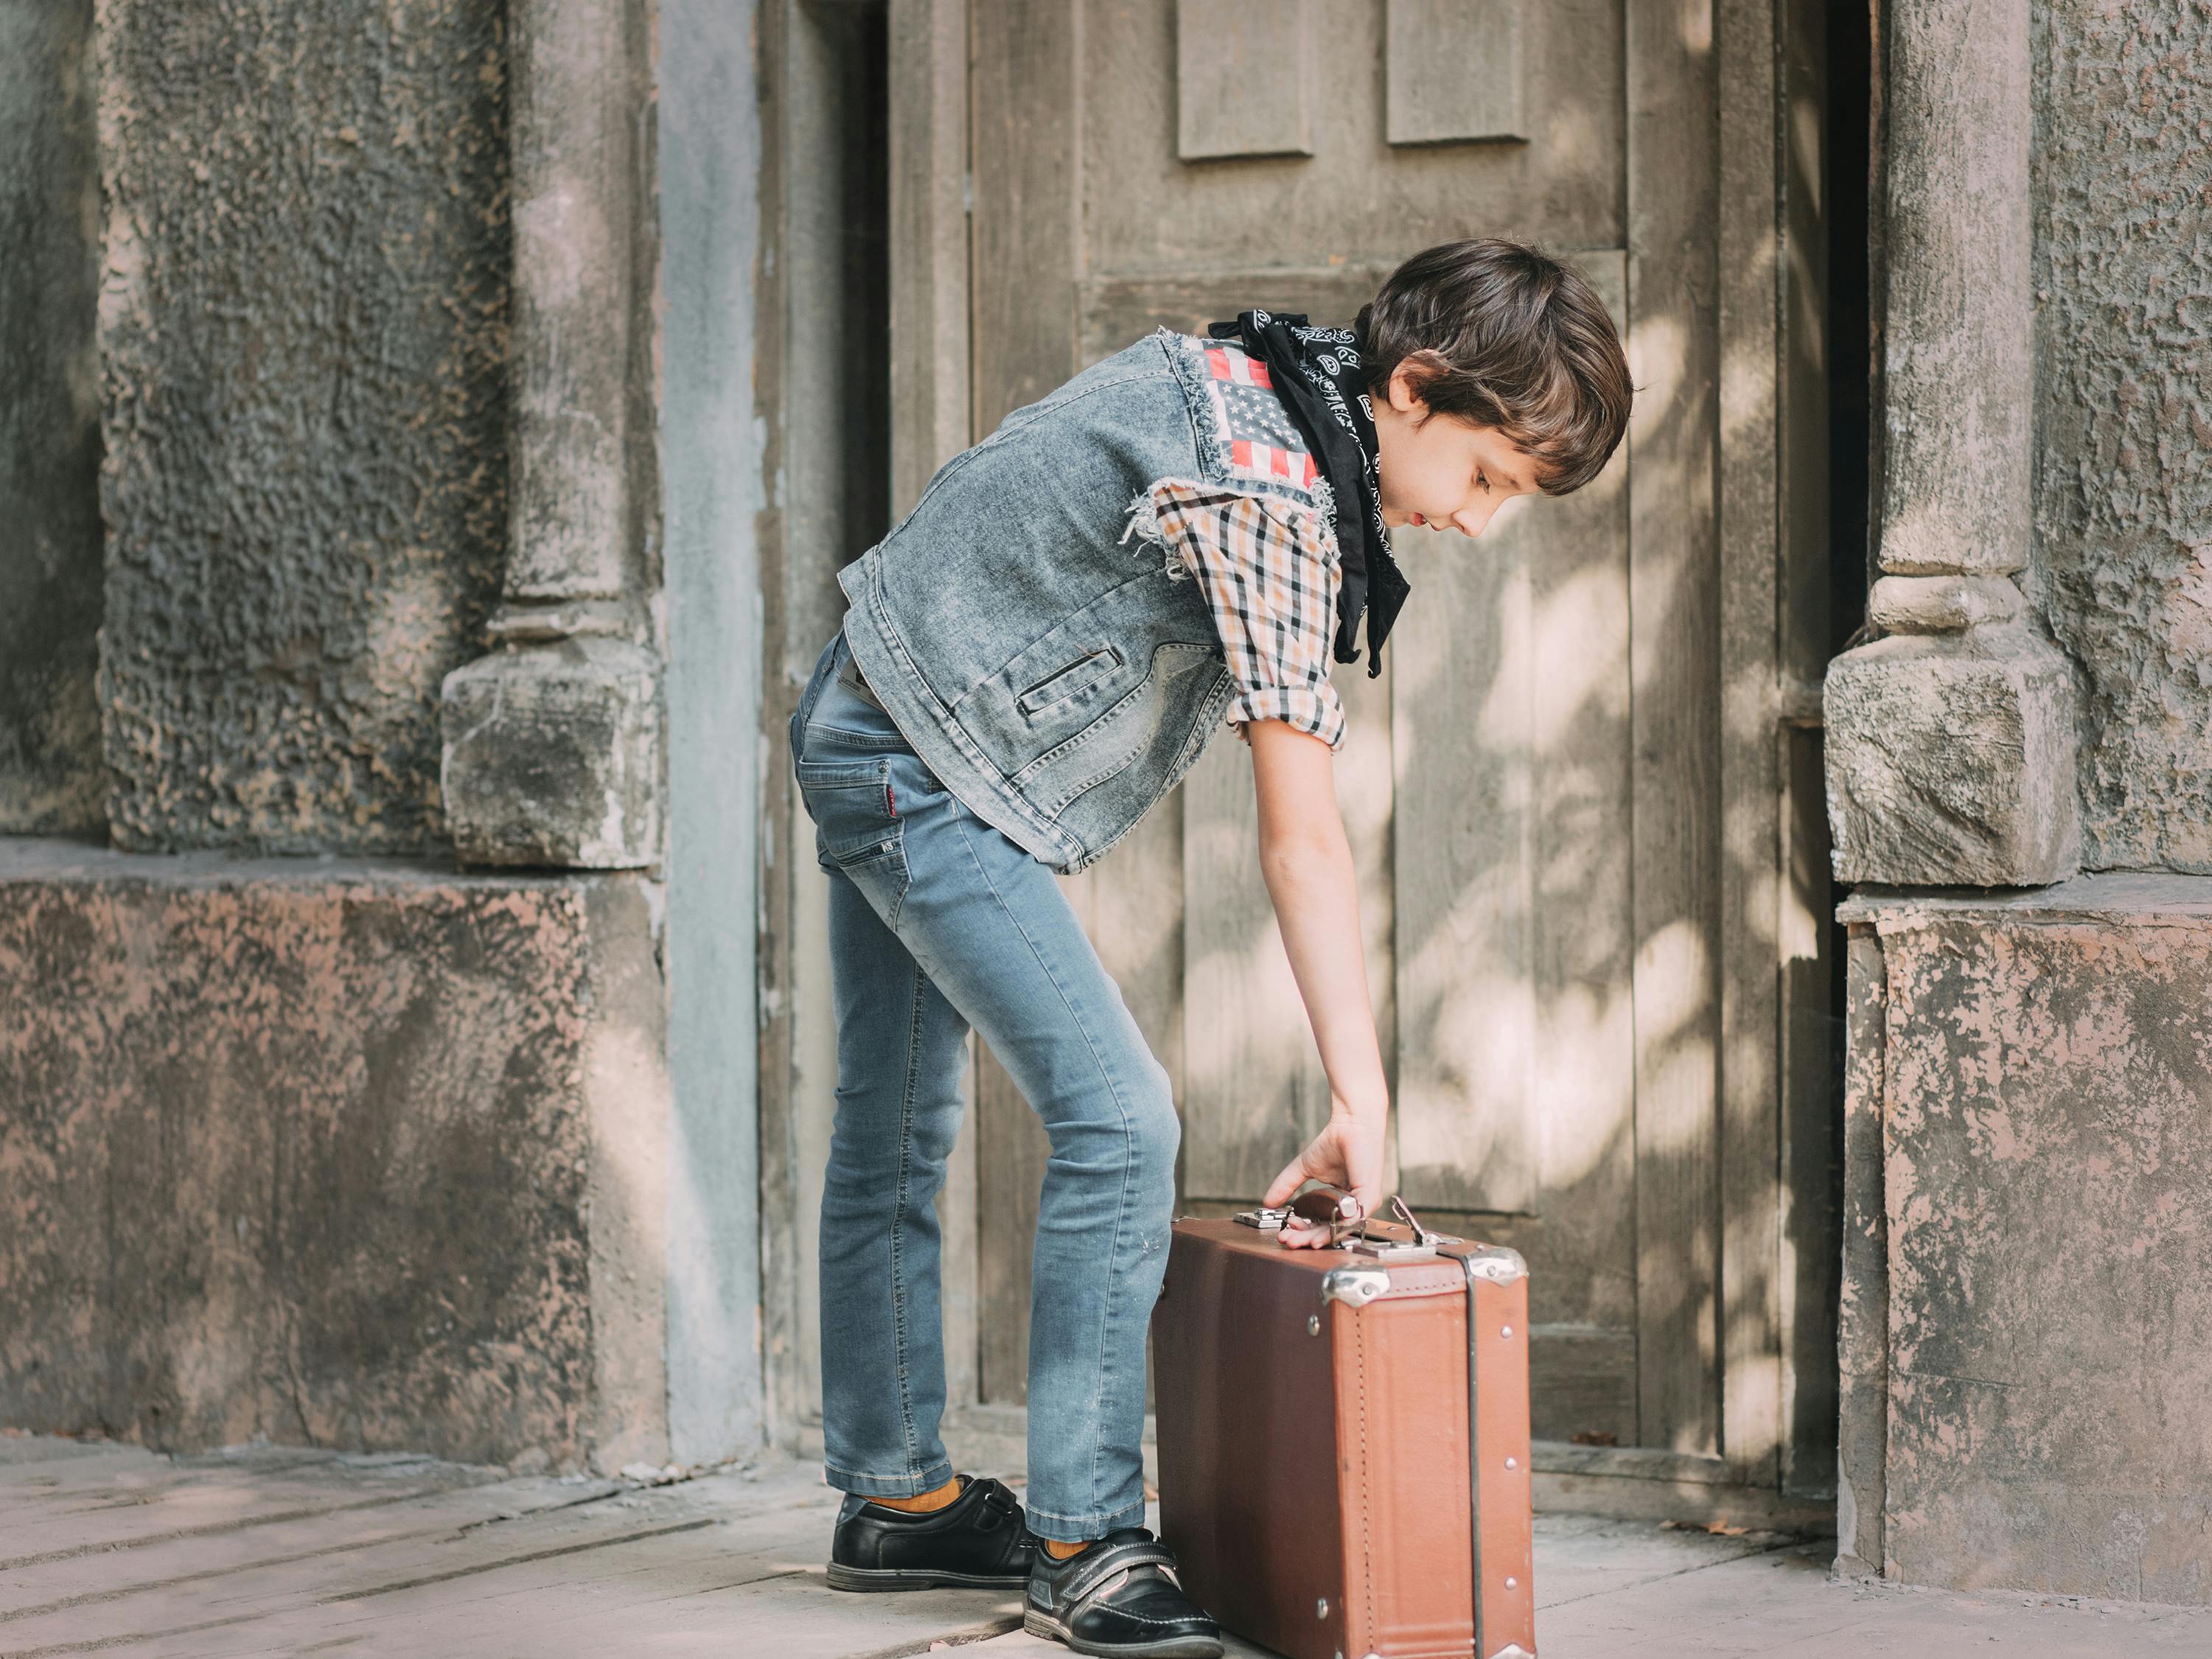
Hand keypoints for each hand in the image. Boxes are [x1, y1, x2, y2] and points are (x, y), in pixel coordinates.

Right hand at [1263, 1104, 1385, 1249]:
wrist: (1351, 1122)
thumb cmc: (1336, 1141)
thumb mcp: (1304, 1167)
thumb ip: (1287, 1185)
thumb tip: (1267, 1201)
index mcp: (1343, 1200)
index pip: (1323, 1222)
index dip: (1304, 1230)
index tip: (1286, 1232)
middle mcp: (1356, 1204)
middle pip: (1330, 1229)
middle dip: (1306, 1238)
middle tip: (1287, 1241)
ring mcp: (1364, 1201)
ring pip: (1339, 1228)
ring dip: (1315, 1236)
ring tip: (1295, 1239)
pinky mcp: (1369, 1194)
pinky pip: (1352, 1217)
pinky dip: (1334, 1227)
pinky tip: (1317, 1235)